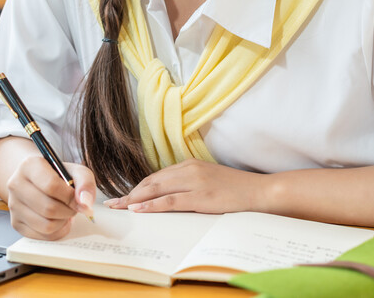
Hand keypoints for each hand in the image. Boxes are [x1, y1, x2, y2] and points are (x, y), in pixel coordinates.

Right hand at [5, 156, 95, 239]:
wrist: (37, 181)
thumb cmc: (57, 176)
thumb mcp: (75, 171)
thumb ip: (85, 183)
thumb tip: (85, 203)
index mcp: (29, 166)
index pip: (51, 186)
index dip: (70, 197)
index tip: (81, 201)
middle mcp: (16, 184)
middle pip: (49, 208)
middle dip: (69, 211)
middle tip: (73, 207)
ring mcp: (13, 205)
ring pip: (46, 225)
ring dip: (63, 222)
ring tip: (65, 212)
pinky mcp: (15, 222)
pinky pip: (42, 236)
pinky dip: (57, 231)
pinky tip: (58, 220)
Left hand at [104, 159, 264, 213]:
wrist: (260, 192)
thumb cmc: (236, 190)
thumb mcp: (209, 181)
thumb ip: (189, 183)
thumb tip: (168, 195)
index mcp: (190, 165)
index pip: (156, 176)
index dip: (138, 187)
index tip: (124, 196)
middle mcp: (189, 170)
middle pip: (151, 181)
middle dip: (131, 193)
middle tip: (114, 203)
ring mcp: (194, 182)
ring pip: (156, 189)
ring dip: (135, 199)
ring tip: (120, 207)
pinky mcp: (200, 197)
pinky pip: (170, 201)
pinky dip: (151, 205)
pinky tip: (139, 209)